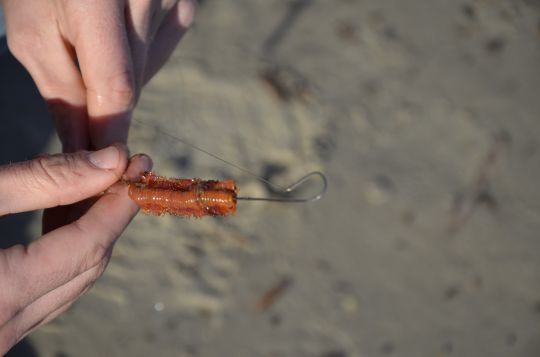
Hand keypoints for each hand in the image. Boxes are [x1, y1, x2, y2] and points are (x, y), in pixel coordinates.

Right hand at [0, 144, 151, 352]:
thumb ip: (40, 180)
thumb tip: (111, 161)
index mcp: (3, 294)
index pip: (90, 245)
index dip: (121, 203)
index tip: (142, 165)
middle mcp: (7, 327)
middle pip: (88, 265)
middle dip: (112, 215)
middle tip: (127, 172)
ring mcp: (2, 335)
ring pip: (71, 281)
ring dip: (90, 232)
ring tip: (98, 186)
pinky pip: (48, 291)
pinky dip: (64, 253)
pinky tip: (63, 219)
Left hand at [1, 0, 196, 150]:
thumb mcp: (33, 35)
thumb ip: (63, 95)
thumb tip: (88, 148)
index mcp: (98, 2)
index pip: (115, 88)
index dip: (109, 133)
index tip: (102, 168)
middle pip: (133, 82)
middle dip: (107, 110)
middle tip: (82, 118)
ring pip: (147, 67)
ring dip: (122, 80)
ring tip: (89, 56)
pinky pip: (164, 46)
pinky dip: (142, 57)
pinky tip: (118, 42)